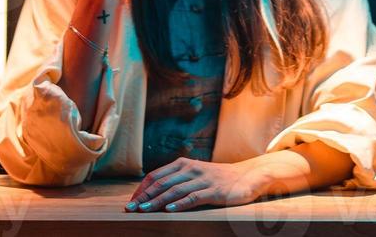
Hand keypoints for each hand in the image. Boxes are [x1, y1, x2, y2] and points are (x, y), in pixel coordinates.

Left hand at [124, 157, 264, 212]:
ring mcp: (202, 179)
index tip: (130, 201)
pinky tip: (169, 210)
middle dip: (144, 197)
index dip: (141, 189)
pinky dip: (180, 204)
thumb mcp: (195, 174)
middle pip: (161, 183)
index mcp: (183, 164)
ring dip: (157, 201)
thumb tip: (154, 192)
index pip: (156, 176)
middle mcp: (190, 169)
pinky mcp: (213, 191)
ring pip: (174, 190)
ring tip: (143, 211)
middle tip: (129, 208)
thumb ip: (177, 180)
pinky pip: (193, 197)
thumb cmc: (217, 178)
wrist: (246, 175)